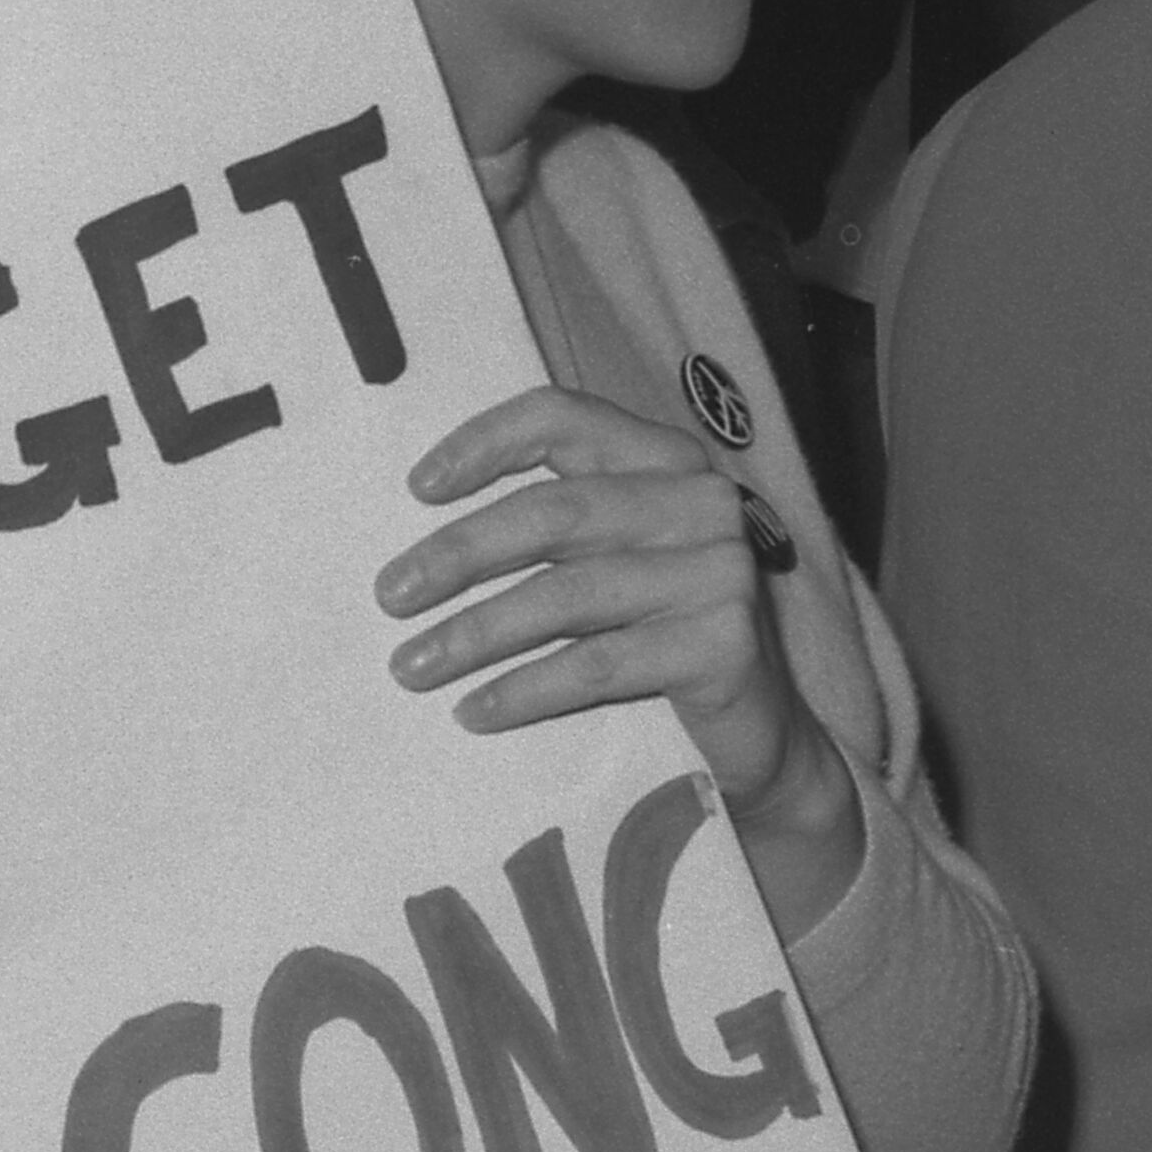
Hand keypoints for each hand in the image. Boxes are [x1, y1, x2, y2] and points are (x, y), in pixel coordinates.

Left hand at [376, 386, 851, 869]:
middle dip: (460, 554)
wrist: (762, 732)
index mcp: (666, 459)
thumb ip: (558, 528)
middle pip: (556, 512)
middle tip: (390, 597)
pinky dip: (524, 689)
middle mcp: (700, 500)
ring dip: (474, 633)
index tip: (416, 489)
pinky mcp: (724, 643)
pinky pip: (597, 665)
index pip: (567, 418)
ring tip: (412, 667)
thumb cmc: (660, 636)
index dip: (486, 443)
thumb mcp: (617, 562)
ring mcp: (719, 571)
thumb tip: (423, 543)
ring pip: (569, 594)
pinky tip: (474, 711)